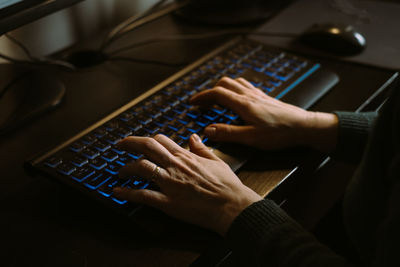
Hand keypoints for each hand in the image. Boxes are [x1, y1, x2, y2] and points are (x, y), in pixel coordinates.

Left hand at [113, 134, 261, 235]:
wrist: (232, 206)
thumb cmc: (227, 185)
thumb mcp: (216, 161)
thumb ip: (202, 148)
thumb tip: (193, 137)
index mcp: (186, 157)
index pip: (161, 140)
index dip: (147, 139)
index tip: (140, 142)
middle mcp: (175, 166)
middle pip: (147, 147)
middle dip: (129, 144)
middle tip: (119, 145)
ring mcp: (170, 183)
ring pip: (141, 168)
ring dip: (127, 168)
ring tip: (120, 171)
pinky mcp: (168, 202)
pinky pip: (143, 195)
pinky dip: (128, 192)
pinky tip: (118, 191)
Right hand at [190, 77, 338, 152]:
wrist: (304, 127)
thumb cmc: (280, 133)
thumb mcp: (251, 138)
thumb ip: (228, 133)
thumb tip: (208, 130)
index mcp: (243, 104)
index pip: (216, 94)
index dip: (202, 97)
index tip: (192, 103)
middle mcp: (249, 96)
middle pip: (224, 83)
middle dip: (210, 91)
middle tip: (203, 102)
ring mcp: (258, 94)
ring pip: (235, 82)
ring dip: (222, 87)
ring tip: (217, 99)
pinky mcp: (265, 97)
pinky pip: (246, 86)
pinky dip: (235, 88)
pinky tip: (238, 97)